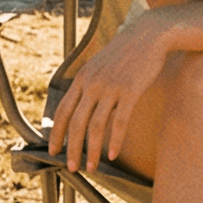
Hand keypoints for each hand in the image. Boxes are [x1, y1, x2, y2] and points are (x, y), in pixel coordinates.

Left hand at [48, 17, 168, 173]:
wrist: (149, 34)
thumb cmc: (126, 52)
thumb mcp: (99, 64)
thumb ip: (89, 82)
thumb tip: (81, 104)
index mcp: (82, 78)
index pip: (62, 111)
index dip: (56, 133)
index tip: (53, 150)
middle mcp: (92, 83)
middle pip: (76, 122)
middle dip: (71, 148)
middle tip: (71, 167)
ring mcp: (111, 87)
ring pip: (96, 126)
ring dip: (92, 150)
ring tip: (92, 167)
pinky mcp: (130, 91)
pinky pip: (119, 122)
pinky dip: (115, 141)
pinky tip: (113, 154)